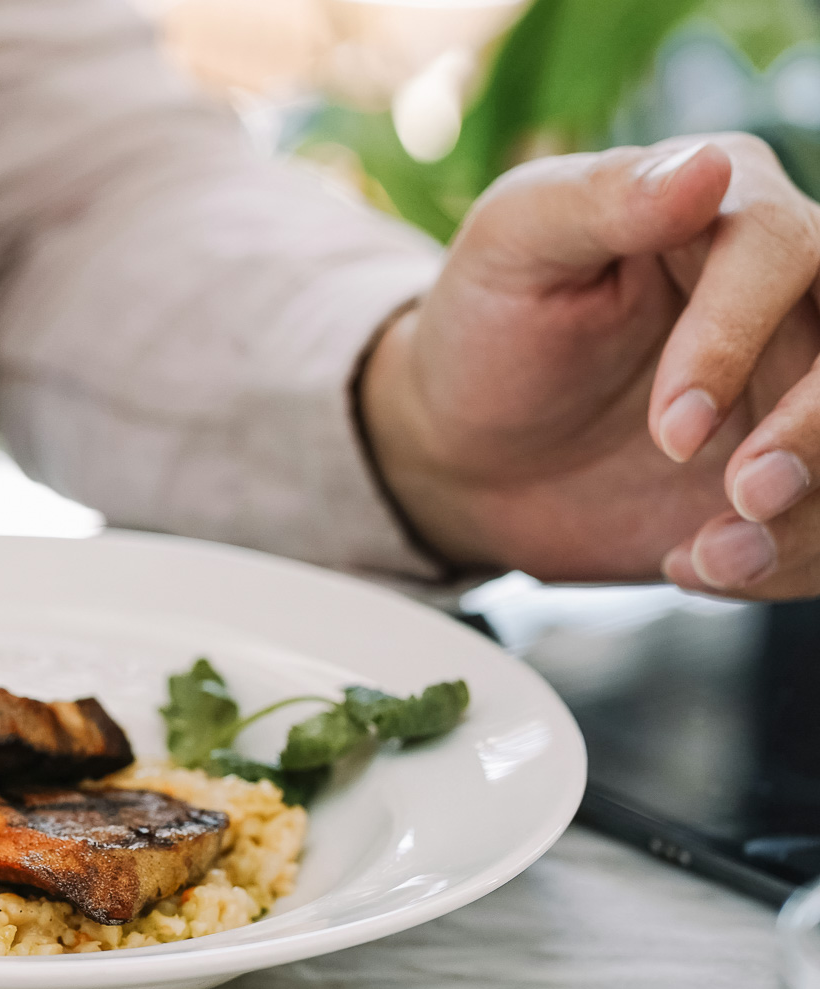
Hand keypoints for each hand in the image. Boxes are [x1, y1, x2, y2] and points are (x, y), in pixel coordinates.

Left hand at [363, 134, 819, 598]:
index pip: (787, 252)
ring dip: (810, 518)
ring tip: (711, 556)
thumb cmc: (487, 323)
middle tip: (745, 497)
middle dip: (816, 433)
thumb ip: (600, 199)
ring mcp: (803, 387)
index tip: (671, 430)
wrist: (463, 444)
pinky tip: (699, 564)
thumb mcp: (512, 244)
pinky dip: (784, 562)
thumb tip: (707, 165)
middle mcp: (796, 293)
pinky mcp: (797, 471)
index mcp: (732, 210)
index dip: (737, 342)